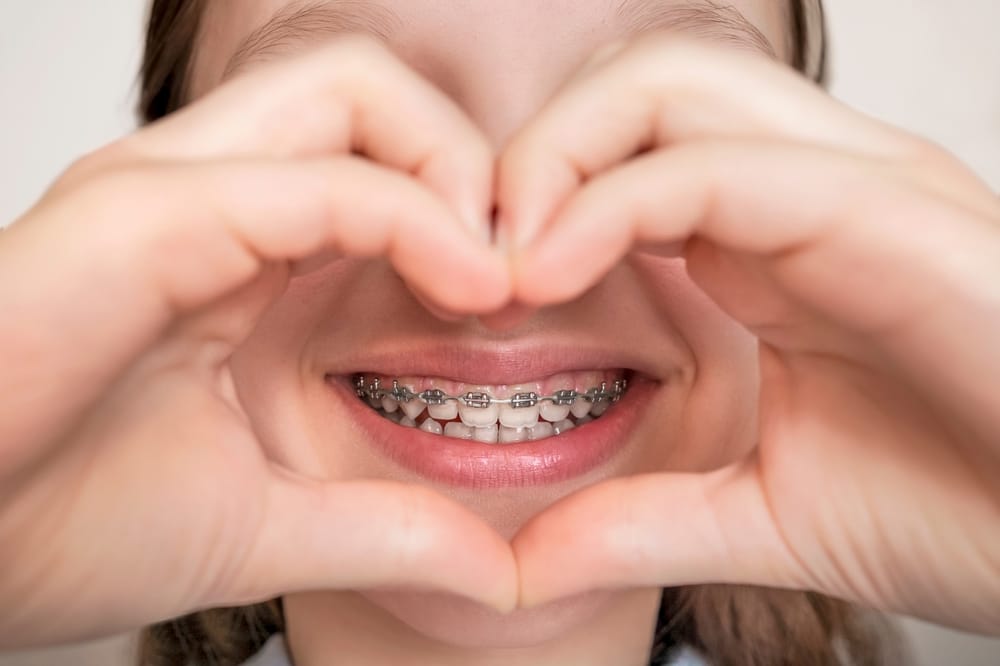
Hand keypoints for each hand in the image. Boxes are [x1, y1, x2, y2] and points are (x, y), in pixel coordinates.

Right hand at [0, 36, 515, 648]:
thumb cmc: (62, 524)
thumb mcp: (266, 523)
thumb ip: (383, 530)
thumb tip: (495, 572)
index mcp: (236, 247)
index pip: (382, 160)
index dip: (472, 213)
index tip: (525, 303)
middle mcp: (208, 195)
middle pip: (377, 95)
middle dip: (473, 165)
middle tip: (524, 268)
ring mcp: (171, 191)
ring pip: (353, 93)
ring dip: (454, 172)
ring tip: (497, 277)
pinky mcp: (143, 216)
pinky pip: (315, 178)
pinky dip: (412, 217)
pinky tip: (472, 288)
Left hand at [503, 38, 999, 633]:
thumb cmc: (967, 513)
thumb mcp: (762, 516)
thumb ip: (640, 524)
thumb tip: (523, 562)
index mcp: (769, 241)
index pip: (623, 149)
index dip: (528, 201)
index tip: (466, 290)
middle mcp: (805, 189)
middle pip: (633, 83)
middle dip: (532, 154)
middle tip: (474, 257)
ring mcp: (848, 186)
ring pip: (666, 85)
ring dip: (556, 160)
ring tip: (508, 267)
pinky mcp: (886, 211)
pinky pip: (719, 164)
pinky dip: (611, 205)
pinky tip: (549, 275)